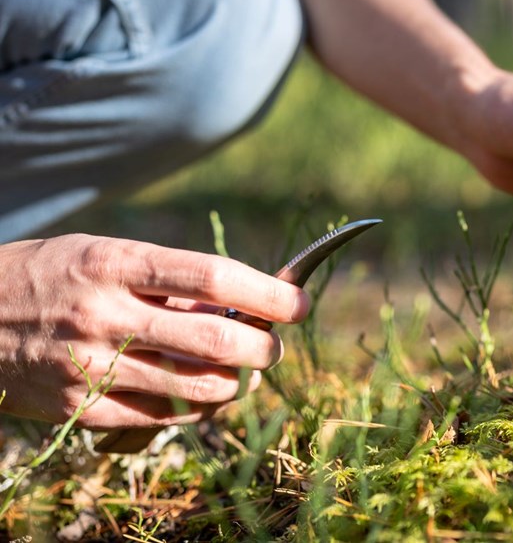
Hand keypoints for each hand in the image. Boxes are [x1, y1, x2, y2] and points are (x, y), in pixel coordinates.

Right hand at [0, 235, 309, 428]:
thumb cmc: (53, 276)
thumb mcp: (105, 256)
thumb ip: (169, 283)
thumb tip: (242, 307)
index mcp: (116, 263)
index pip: (213, 277)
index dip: (268, 293)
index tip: (298, 303)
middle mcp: (105, 314)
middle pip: (215, 341)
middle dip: (264, 349)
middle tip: (273, 347)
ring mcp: (91, 366)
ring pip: (197, 388)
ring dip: (237, 383)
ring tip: (240, 370)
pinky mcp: (81, 407)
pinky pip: (163, 417)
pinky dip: (196, 407)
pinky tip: (200, 392)